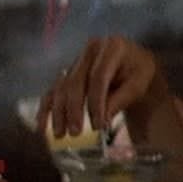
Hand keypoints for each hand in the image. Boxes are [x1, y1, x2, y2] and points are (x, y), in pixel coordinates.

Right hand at [36, 36, 169, 138]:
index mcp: (111, 47)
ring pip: (61, 87)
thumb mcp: (138, 84)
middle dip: (74, 109)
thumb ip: (120, 100)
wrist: (134, 64)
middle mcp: (90, 50)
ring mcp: (76, 60)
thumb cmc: (139, 73)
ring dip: (58, 112)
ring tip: (61, 134)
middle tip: (75, 132)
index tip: (98, 125)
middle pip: (75, 82)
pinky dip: (47, 109)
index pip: (98, 77)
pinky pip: (53, 91)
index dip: (96, 103)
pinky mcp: (67, 72)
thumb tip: (101, 119)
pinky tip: (43, 127)